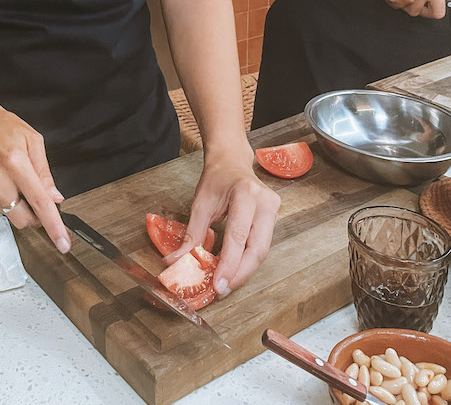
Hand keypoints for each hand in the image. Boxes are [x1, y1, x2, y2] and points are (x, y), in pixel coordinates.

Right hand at [0, 85, 69, 252]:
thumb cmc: (1, 124)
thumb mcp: (32, 139)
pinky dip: (2, 196)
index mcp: (16, 163)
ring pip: (8, 213)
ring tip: (13, 178)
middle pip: (22, 219)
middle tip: (37, 200)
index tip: (63, 244)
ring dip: (17, 204)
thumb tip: (55, 197)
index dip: (53, 226)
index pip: (39, 202)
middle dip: (34, 217)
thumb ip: (44, 172)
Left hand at [162, 146, 279, 294]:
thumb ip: (191, 234)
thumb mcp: (200, 203)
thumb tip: (176, 261)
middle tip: (221, 289)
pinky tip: (234, 270)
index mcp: (246, 194)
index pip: (239, 236)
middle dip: (240, 274)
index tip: (218, 285)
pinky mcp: (274, 218)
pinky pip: (262, 245)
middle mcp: (266, 202)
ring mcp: (274, 209)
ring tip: (225, 283)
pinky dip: (247, 260)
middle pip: (258, 249)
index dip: (229, 265)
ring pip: (262, 251)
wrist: (232, 161)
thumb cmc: (216, 178)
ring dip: (244, 270)